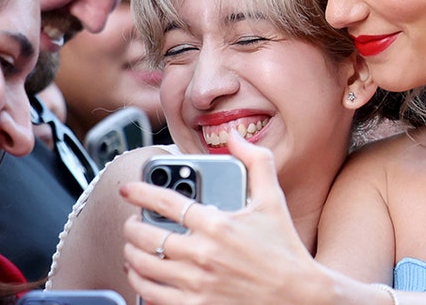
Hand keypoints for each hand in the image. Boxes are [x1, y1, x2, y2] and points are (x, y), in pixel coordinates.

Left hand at [120, 133, 319, 304]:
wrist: (297, 296)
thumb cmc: (285, 248)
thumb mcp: (274, 200)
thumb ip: (256, 162)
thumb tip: (236, 137)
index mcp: (218, 224)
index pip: (166, 202)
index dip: (141, 191)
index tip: (128, 189)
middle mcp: (203, 253)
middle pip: (147, 235)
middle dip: (133, 226)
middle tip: (133, 222)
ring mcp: (196, 283)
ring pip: (143, 266)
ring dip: (131, 254)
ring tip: (132, 247)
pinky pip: (151, 294)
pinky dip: (139, 283)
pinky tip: (141, 275)